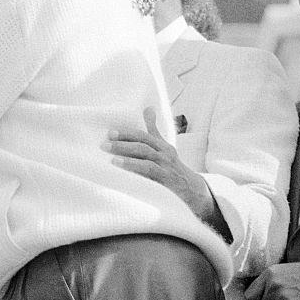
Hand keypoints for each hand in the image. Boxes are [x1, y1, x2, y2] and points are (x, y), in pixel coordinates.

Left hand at [108, 108, 221, 226]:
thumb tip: (148, 108)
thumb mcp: (164, 148)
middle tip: (105, 143)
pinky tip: (126, 175)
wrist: (194, 191)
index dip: (127, 134)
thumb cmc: (173, 167)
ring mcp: (167, 168)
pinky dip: (139, 172)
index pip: (144, 136)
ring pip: (147, 159)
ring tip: (112, 160)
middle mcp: (165, 155)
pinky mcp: (168, 181)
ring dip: (129, 159)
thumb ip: (153, 130)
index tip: (110, 133)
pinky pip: (152, 175)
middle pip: (144, 145)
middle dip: (124, 143)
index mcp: (163, 146)